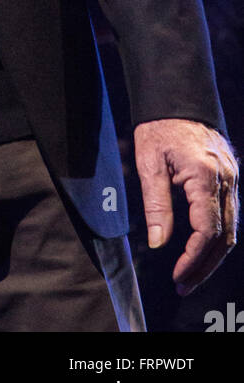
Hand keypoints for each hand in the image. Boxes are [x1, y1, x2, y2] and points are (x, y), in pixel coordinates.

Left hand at [134, 118, 238, 294]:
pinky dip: (218, 236)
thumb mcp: (149, 163)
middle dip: (205, 266)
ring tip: (190, 275)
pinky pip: (230, 214)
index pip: (207, 231)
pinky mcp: (231, 176)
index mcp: (205, 176)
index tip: (177, 276)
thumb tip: (159, 243)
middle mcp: (226, 180)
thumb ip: (155, 205)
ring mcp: (232, 178)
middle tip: (185, 286)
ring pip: (231, 228)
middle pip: (225, 237)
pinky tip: (201, 249)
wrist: (177, 97)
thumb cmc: (159, 126)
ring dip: (213, 255)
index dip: (193, 259)